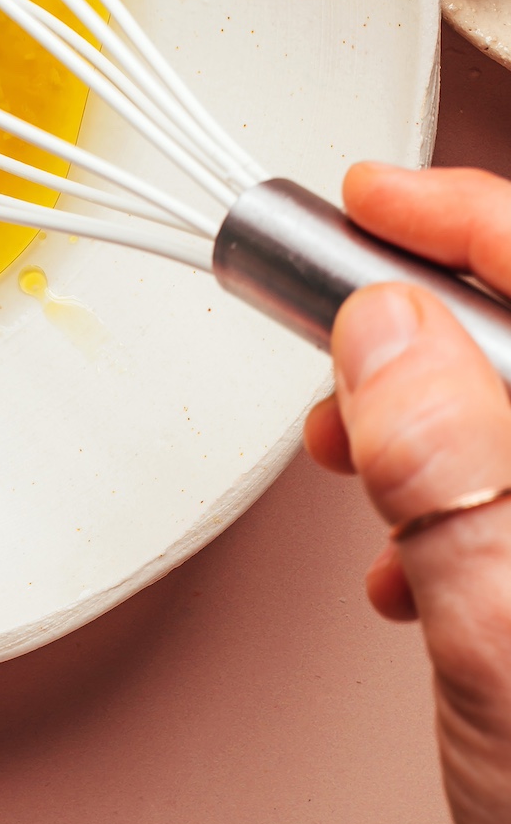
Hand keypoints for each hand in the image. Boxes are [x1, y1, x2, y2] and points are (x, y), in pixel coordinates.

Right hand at [305, 162, 510, 823]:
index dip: (454, 209)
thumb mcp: (508, 627)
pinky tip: (408, 562)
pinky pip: (510, 487)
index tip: (365, 196)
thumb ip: (447, 460)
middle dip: (416, 327)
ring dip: (420, 421)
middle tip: (331, 349)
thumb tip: (384, 325)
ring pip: (509, 409)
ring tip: (358, 473)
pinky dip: (449, 499)